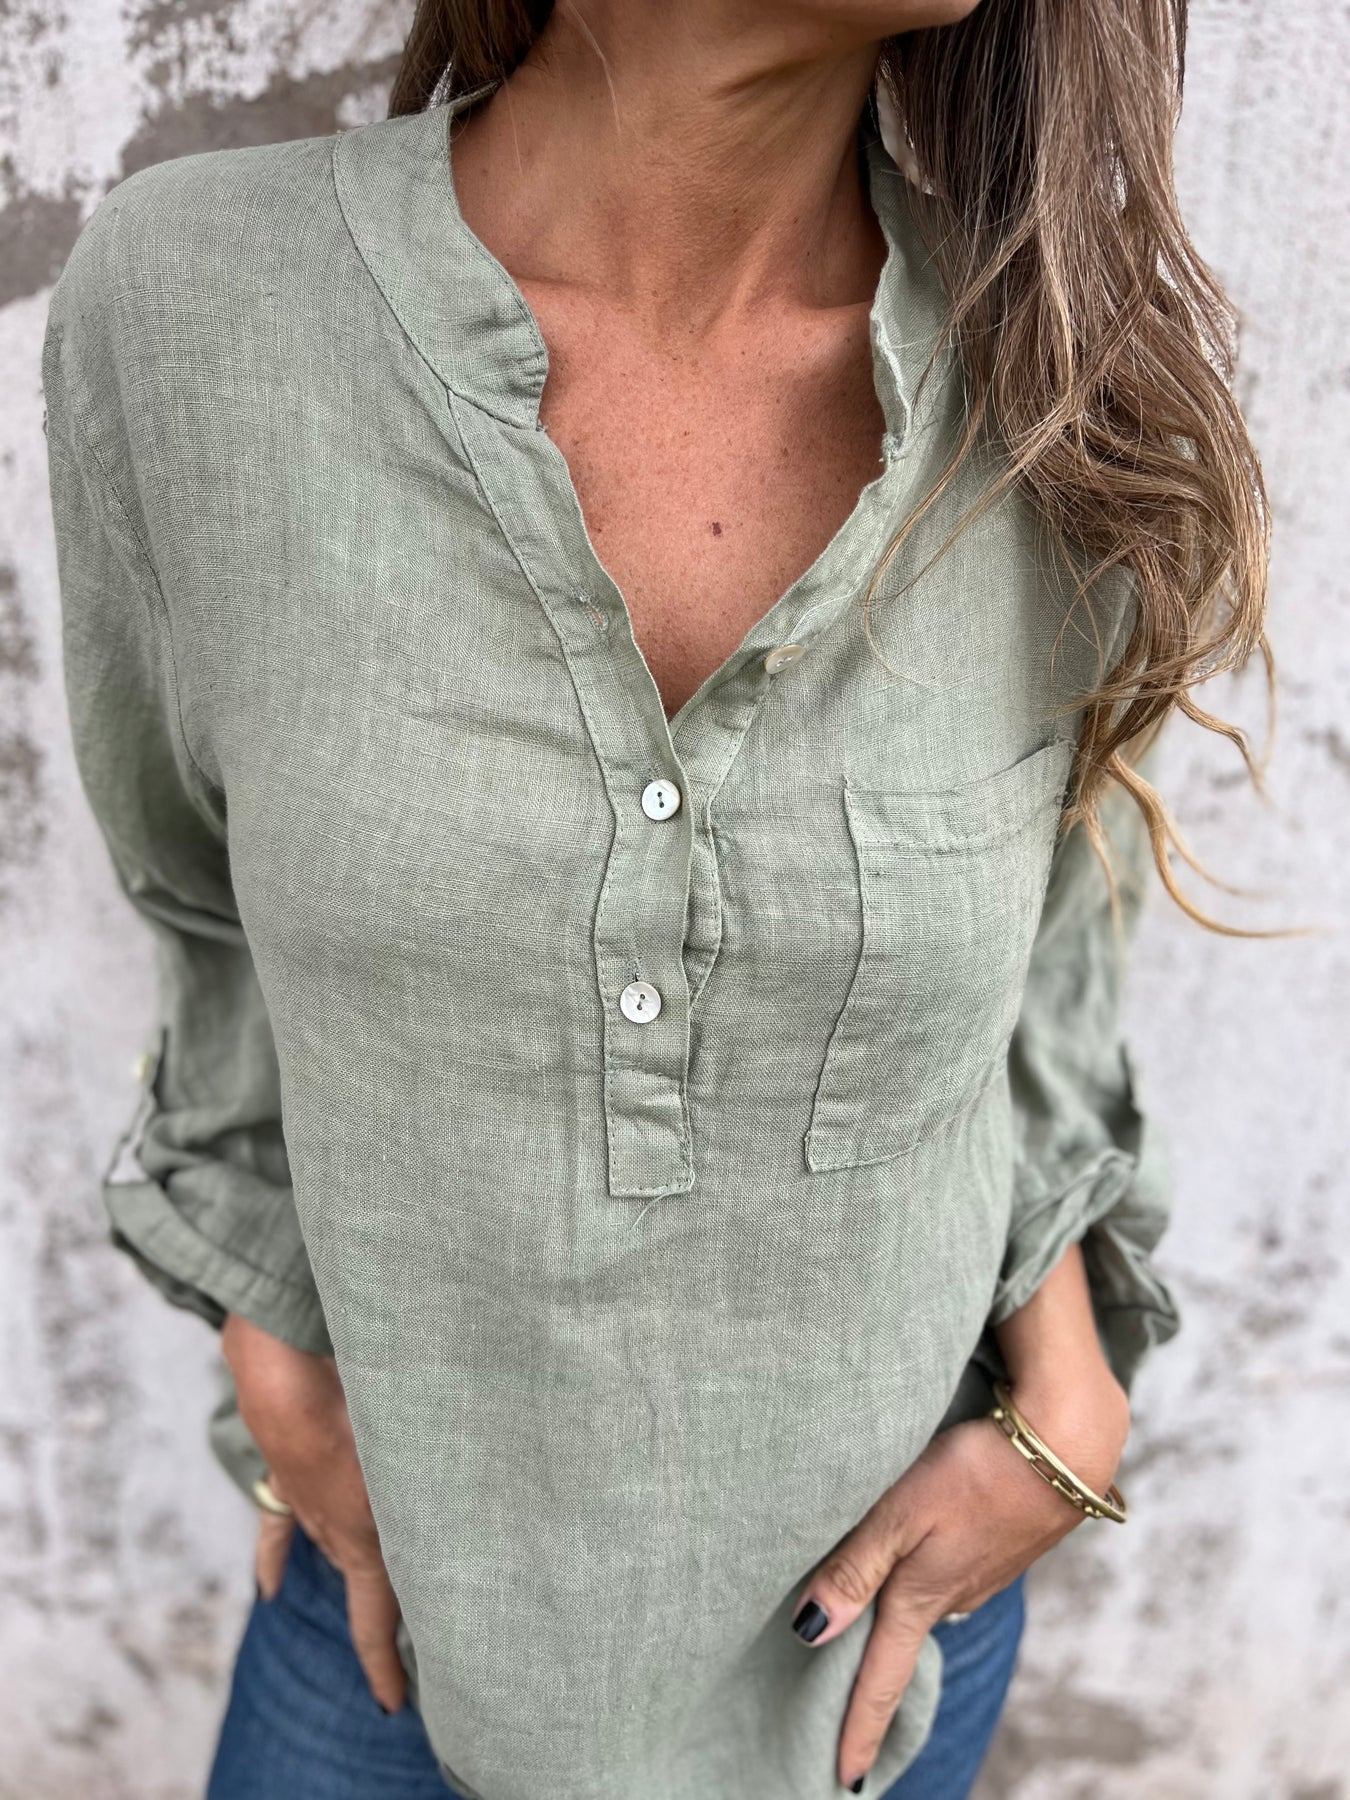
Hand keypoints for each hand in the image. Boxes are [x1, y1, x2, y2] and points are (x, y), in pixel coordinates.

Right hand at [221, 1312, 405, 1713]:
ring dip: (352, 1569)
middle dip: (386, 1609)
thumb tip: (496, 1482)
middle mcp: (334, 1533)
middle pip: (365, 1581)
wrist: (288, 1383)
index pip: (374, 1623)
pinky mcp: (285, 1483)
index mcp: (365, 1542)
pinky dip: (273, 1563)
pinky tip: (270, 1589)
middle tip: (412, 1640)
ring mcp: (306, 1509)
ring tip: (372, 1599)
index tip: (393, 1705)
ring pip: (332, 1550)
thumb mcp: (413, 1455)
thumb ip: (443, 1482)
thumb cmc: (355, 1413)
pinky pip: (275, 1534)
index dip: (383, 1666)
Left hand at [789, 1367, 1129, 1791]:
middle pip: (903, 1646)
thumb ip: (857, 1566)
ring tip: (873, 1633)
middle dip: (877, 1681)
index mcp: (922, 1596)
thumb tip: (809, 1632)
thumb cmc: (978, 1469)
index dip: (859, 1730)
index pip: (882, 1679)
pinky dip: (931, 1583)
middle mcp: (955, 1596)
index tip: (843, 1782)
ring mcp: (986, 1573)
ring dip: (903, 1623)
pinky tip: (925, 1564)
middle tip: (848, 1716)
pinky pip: (955, 1578)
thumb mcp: (903, 1511)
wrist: (1067, 1443)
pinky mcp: (1006, 1545)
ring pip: (930, 1606)